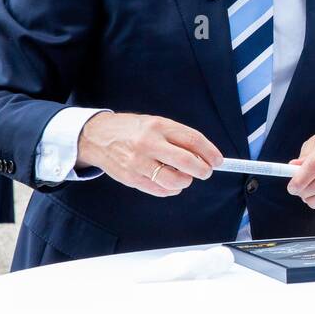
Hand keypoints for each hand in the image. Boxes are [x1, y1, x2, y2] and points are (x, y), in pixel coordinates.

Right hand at [76, 112, 221, 195]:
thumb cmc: (131, 130)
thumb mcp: (155, 123)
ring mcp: (139, 163)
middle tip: (206, 171)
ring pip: (175, 181)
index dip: (210, 152)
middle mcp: (149, 144)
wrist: (96, 137)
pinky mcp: (132, 178)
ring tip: (184, 176)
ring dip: (186, 181)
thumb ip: (178, 137)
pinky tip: (170, 182)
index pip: (193, 140)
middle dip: (203, 170)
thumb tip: (204, 154)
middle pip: (187, 162)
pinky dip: (171, 189)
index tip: (218, 160)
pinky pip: (160, 190)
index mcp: (158, 126)